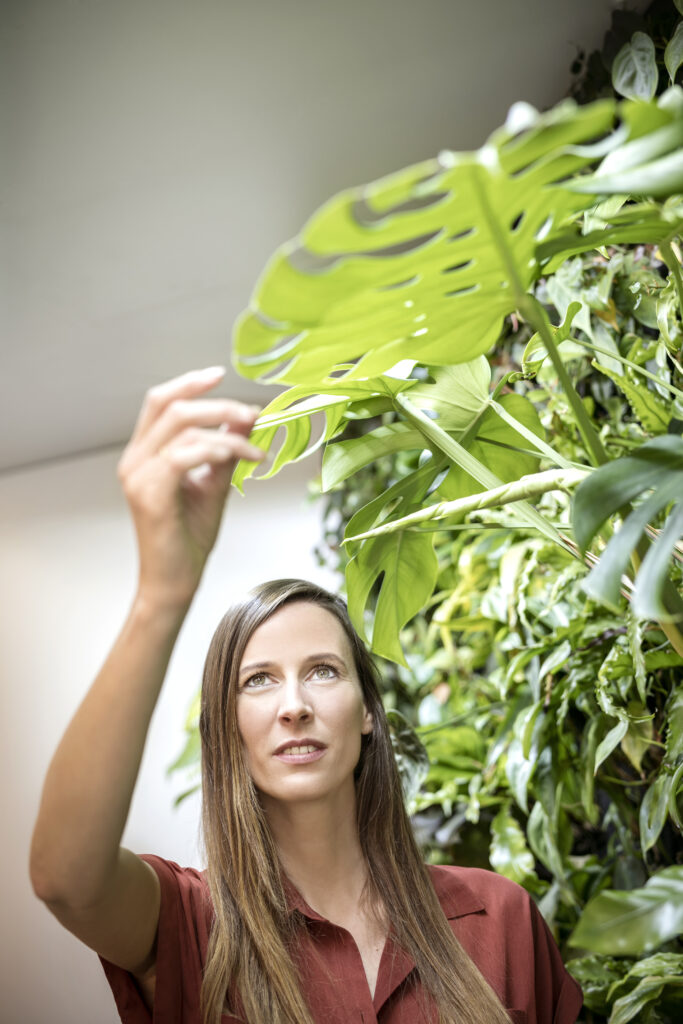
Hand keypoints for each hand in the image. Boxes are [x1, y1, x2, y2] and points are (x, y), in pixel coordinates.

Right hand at [117, 366, 264, 607]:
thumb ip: (227, 450)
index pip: (160, 403)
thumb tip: (247, 418)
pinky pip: (185, 455)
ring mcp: (139, 476)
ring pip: (182, 428)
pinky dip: (219, 450)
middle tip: (253, 414)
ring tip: (256, 446)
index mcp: (144, 454)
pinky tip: (243, 456)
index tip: (220, 374)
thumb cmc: (188, 538)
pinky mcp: (150, 493)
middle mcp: (135, 460)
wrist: (175, 582)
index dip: (189, 383)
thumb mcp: (213, 484)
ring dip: (227, 430)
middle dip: (219, 404)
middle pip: (172, 407)